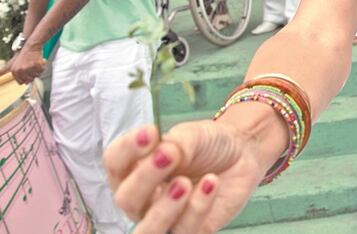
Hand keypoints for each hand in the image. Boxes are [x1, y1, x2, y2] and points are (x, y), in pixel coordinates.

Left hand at [6, 43, 46, 83]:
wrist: (31, 46)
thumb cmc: (25, 55)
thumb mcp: (17, 65)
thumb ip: (19, 74)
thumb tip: (25, 83)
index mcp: (14, 71)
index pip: (21, 82)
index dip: (26, 78)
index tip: (28, 73)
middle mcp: (21, 71)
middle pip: (29, 80)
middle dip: (32, 75)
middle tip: (32, 67)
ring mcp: (28, 68)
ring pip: (36, 76)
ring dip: (38, 71)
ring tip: (35, 63)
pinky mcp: (36, 65)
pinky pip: (41, 71)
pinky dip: (42, 67)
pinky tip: (39, 61)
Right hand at [105, 118, 269, 232]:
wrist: (242, 153)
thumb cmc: (208, 143)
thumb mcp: (192, 135)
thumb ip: (175, 144)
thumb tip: (163, 152)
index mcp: (134, 169)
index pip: (114, 163)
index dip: (128, 149)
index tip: (151, 132)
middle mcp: (143, 198)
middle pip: (126, 199)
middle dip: (146, 178)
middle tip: (169, 155)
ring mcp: (164, 219)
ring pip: (146, 231)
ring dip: (163, 209)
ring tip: (184, 183)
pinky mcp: (190, 231)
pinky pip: (184, 231)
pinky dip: (197, 208)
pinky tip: (211, 183)